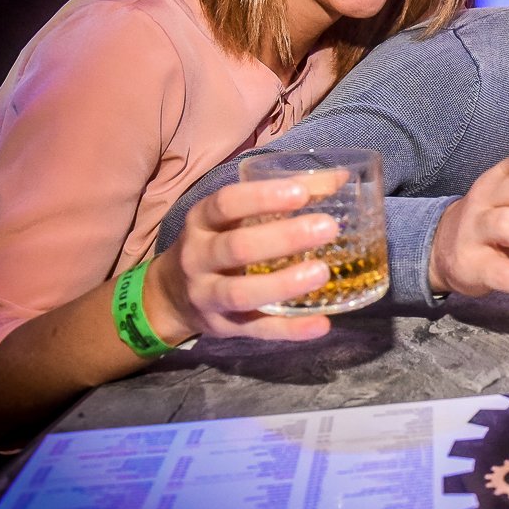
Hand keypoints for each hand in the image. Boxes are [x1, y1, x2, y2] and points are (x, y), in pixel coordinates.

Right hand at [144, 177, 339, 342]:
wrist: (170, 296)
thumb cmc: (216, 242)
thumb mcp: (234, 216)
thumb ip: (282, 196)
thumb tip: (339, 178)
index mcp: (202, 221)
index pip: (226, 204)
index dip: (262, 197)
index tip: (300, 193)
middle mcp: (198, 257)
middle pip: (237, 247)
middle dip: (283, 238)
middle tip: (327, 228)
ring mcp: (208, 296)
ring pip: (241, 294)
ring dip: (283, 284)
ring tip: (322, 272)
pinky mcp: (225, 327)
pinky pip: (258, 330)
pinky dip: (290, 330)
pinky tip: (321, 324)